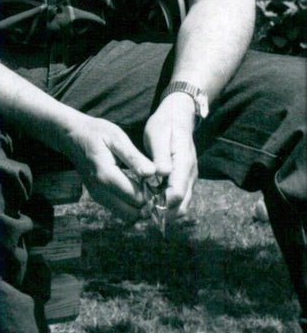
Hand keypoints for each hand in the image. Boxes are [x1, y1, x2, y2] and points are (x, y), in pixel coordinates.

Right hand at [55, 112, 158, 221]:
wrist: (71, 136)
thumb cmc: (96, 133)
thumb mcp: (116, 138)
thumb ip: (134, 157)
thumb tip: (153, 173)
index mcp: (106, 176)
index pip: (137, 198)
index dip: (154, 195)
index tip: (162, 184)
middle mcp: (100, 191)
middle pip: (133, 214)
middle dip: (149, 206)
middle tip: (159, 190)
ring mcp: (98, 196)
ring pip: (126, 216)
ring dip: (141, 209)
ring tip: (151, 191)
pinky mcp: (98, 197)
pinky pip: (120, 211)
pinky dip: (132, 207)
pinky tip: (140, 191)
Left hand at [143, 92, 197, 222]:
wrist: (177, 117)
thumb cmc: (165, 125)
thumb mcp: (158, 136)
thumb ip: (161, 156)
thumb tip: (163, 173)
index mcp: (184, 164)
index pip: (177, 193)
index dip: (162, 204)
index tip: (144, 207)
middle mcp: (190, 174)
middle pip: (182, 205)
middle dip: (163, 213)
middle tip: (142, 214)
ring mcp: (189, 178)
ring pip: (182, 205)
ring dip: (165, 212)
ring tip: (144, 211)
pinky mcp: (184, 179)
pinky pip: (179, 199)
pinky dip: (166, 205)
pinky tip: (150, 203)